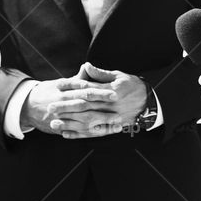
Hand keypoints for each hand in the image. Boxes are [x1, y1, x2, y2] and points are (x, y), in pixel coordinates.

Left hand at [27, 63, 148, 138]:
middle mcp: (111, 105)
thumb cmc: (132, 86)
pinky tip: (66, 134)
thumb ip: (101, 73)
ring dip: (70, 123)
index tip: (58, 85)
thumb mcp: (119, 76)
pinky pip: (93, 132)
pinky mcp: (111, 127)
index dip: (72, 86)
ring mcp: (111, 117)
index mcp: (112, 90)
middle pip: (85, 106)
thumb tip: (85, 66)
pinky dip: (79, 134)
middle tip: (51, 107)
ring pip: (87, 121)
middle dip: (66, 106)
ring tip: (53, 123)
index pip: (88, 88)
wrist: (149, 102)